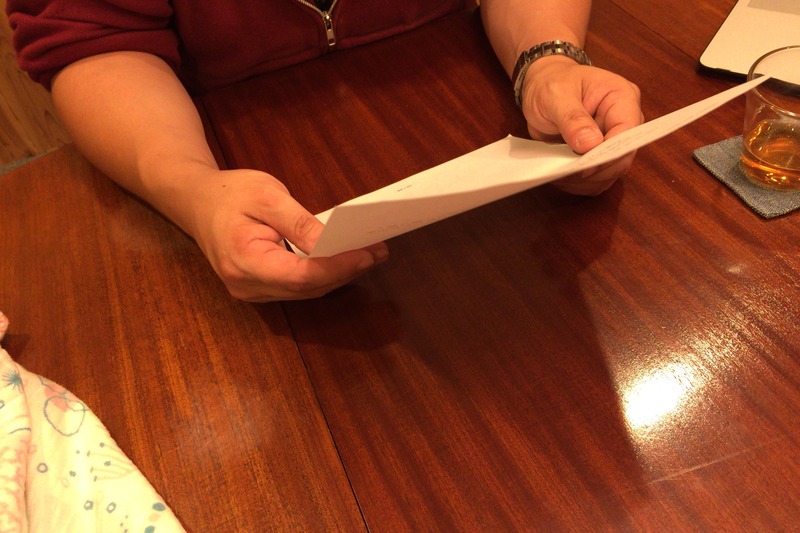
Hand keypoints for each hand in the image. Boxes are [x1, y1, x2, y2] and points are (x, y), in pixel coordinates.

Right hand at [189, 169, 387, 301]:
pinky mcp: (261, 288)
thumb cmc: (229, 194)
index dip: (337, 267)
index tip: (367, 253)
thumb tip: (331, 243)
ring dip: (339, 274)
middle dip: (345, 270)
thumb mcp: (266, 196)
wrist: (196, 202)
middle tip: (379, 250)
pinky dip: (324, 274)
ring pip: (306, 291)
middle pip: (307, 288)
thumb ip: (299, 223)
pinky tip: (344, 259)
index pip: (300, 276)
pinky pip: (299, 287)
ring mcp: (253, 291)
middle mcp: (248, 286)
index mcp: (244, 261)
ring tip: (369, 254)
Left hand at [520, 56, 642, 194]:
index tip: (585, 167)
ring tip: (560, 175)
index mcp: (621, 97)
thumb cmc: (552, 83)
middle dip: (596, 171)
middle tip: (568, 174)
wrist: (542, 87)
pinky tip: (562, 177)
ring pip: (611, 173)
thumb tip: (591, 144)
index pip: (628, 131)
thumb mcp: (556, 95)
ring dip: (586, 181)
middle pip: (623, 157)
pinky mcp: (600, 156)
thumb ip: (573, 118)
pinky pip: (597, 179)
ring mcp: (613, 140)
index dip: (609, 153)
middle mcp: (624, 121)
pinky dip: (580, 184)